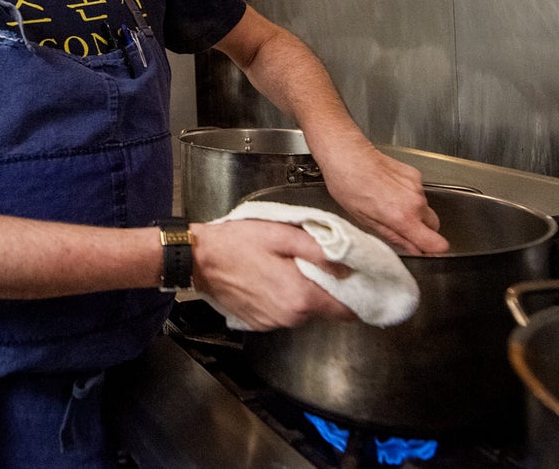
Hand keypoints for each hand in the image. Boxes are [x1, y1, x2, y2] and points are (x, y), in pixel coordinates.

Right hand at [191, 220, 357, 330]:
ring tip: (290, 269)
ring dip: (305, 295)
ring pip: (304, 312)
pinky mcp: (259, 323)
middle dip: (328, 290)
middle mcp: (290, 317)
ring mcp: (273, 323)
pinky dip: (285, 300)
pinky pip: (284, 313)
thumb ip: (318, 251)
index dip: (357, 297)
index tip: (360, 283)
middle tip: (320, 265)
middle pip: (325, 310)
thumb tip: (346, 266)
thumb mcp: (281, 235)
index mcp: (300, 296)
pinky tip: (272, 279)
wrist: (198, 259)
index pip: (346, 310)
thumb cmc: (236, 243)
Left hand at [320, 148, 447, 254]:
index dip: (432, 251)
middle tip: (400, 228)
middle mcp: (415, 202)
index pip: (437, 244)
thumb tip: (413, 250)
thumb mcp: (365, 220)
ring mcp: (417, 186)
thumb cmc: (348, 186)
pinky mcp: (415, 175)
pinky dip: (409, 196)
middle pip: (435, 227)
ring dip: (414, 213)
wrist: (347, 155)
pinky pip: (419, 193)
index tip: (423, 251)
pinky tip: (390, 191)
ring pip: (426, 209)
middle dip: (422, 232)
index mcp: (403, 217)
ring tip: (389, 206)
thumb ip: (394, 237)